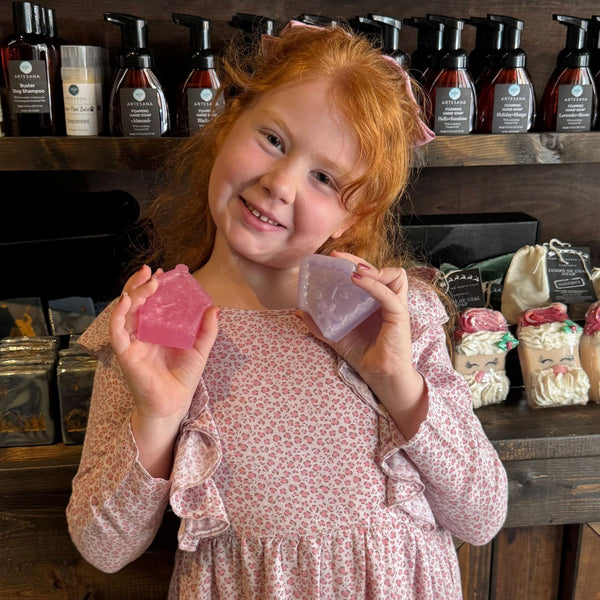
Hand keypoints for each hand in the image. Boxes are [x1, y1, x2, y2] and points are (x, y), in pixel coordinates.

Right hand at [109, 265, 219, 422]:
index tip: (162, 273)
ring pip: (125, 311)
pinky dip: (118, 314)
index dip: (153, 286)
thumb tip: (216, 307)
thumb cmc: (184, 377)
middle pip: (135, 302)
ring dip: (133, 293)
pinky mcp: (125, 352)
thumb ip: (207, 329)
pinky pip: (117, 330)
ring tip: (147, 281)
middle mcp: (142, 332)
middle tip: (149, 271)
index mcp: (157, 329)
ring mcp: (132, 341)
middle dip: (139, 284)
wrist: (174, 403)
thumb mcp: (200, 349)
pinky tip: (126, 300)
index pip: (151, 302)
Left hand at [300, 251, 426, 434]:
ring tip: (353, 271)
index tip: (333, 259)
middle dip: (358, 259)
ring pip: (395, 275)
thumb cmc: (364, 354)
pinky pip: (389, 294)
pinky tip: (357, 280)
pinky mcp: (399, 315)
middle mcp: (386, 300)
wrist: (379, 376)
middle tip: (337, 256)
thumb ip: (319, 324)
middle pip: (379, 269)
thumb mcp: (336, 335)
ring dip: (374, 270)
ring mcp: (395, 306)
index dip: (354, 263)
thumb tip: (299, 312)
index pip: (369, 273)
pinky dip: (373, 284)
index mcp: (374, 301)